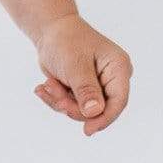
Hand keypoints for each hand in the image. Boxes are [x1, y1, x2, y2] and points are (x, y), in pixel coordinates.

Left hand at [32, 14, 131, 136]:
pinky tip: (43, 88)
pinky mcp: (85, 91)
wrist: (51, 31)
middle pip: (99, 110)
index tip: (87, 130)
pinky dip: (56, 99)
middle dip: (73, 105)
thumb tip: (95, 112)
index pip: (118, 101)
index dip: (104, 118)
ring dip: (61, 101)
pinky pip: (72, 106)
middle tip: (52, 91)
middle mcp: (113, 79)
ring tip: (47, 84)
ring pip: (83, 111)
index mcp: (119, 68)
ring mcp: (99, 86)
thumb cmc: (66, 41)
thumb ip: (86, 89)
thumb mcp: (75, 65)